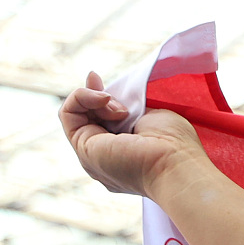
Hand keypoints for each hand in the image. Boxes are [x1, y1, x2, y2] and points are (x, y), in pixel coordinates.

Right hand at [59, 72, 207, 197]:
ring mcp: (92, 155)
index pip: (103, 121)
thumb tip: (113, 100)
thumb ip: (130, 110)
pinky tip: (104, 99)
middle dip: (95, 95)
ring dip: (95, 99)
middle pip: (88, 117)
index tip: (101, 80)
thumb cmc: (175, 145)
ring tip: (121, 109)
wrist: (174, 164)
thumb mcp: (151, 118)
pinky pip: (68, 113)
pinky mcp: (83, 148)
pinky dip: (81, 97)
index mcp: (125, 154)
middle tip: (107, 90)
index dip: (101, 98)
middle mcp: (105, 158)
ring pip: (76, 114)